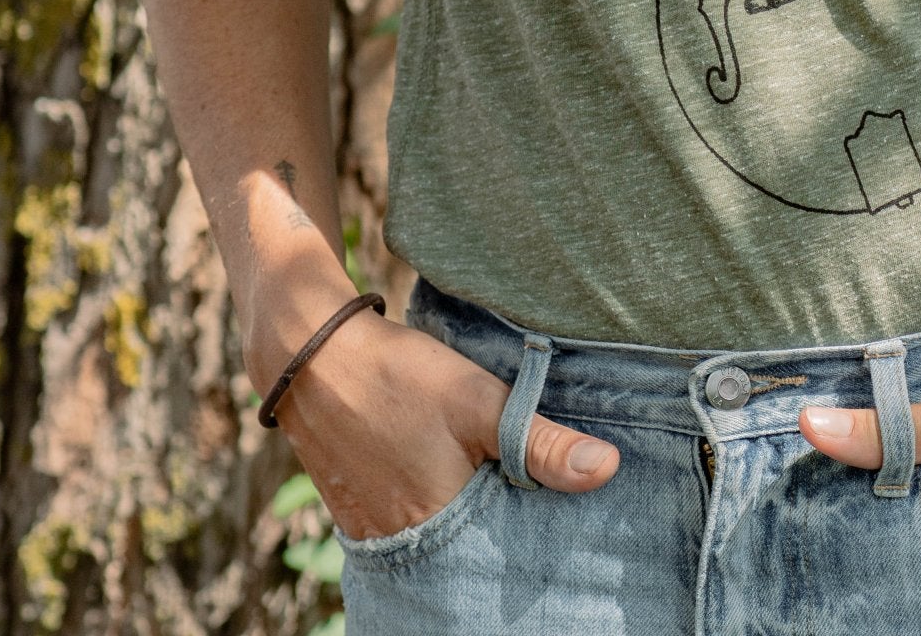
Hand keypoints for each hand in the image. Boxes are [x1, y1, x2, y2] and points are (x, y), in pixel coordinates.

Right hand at [255, 304, 618, 539]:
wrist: (313, 353)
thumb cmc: (399, 378)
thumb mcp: (481, 402)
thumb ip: (541, 442)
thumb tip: (607, 470)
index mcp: (434, 529)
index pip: (499, 568)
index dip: (534, 553)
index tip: (569, 539)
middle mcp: (399, 542)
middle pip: (469, 558)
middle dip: (505, 544)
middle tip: (546, 520)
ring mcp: (371, 528)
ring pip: (440, 541)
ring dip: (472, 527)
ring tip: (510, 504)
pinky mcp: (357, 507)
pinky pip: (409, 527)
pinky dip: (439, 515)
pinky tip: (461, 490)